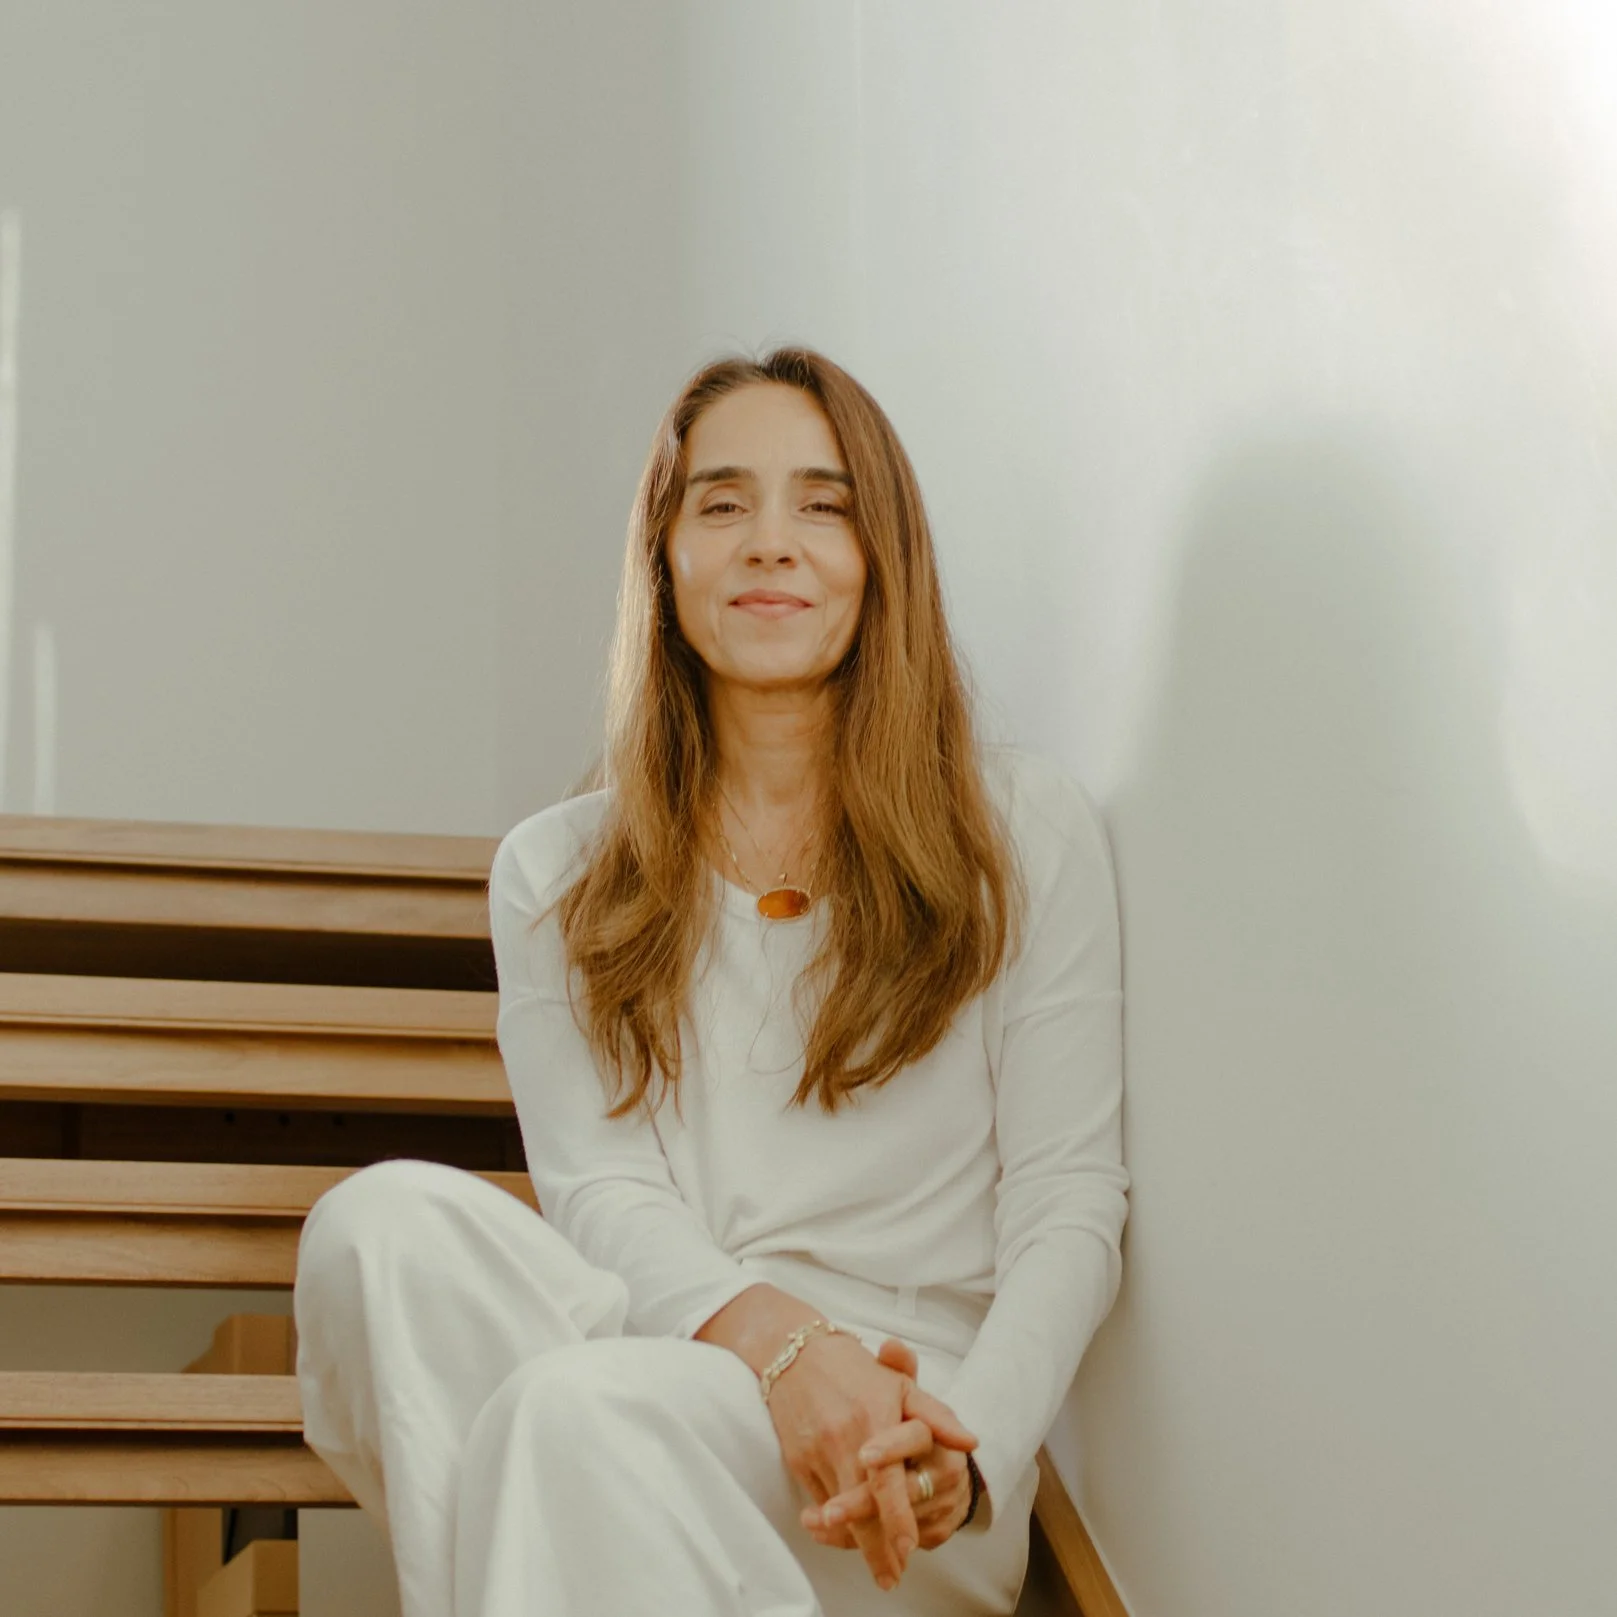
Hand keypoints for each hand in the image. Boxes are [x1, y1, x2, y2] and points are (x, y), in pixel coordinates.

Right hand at [762, 1331, 975, 1590]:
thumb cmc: (853, 1368)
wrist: (794, 1353)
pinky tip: (849, 1537)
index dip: (896, 1519)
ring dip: (856, 1543)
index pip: (885, 1482)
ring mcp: (816, 1453)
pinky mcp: (797, 1461)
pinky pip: (819, 1501)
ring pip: (838, 1511)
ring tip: (878, 1569)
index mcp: (872, 1420)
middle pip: (860, 1509)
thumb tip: (971, 1442)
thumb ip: (936, 1416)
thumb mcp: (899, 1383)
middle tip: (892, 1578)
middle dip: (876, 1550)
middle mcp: (842, 1441)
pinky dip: (835, 1524)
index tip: (909, 1551)